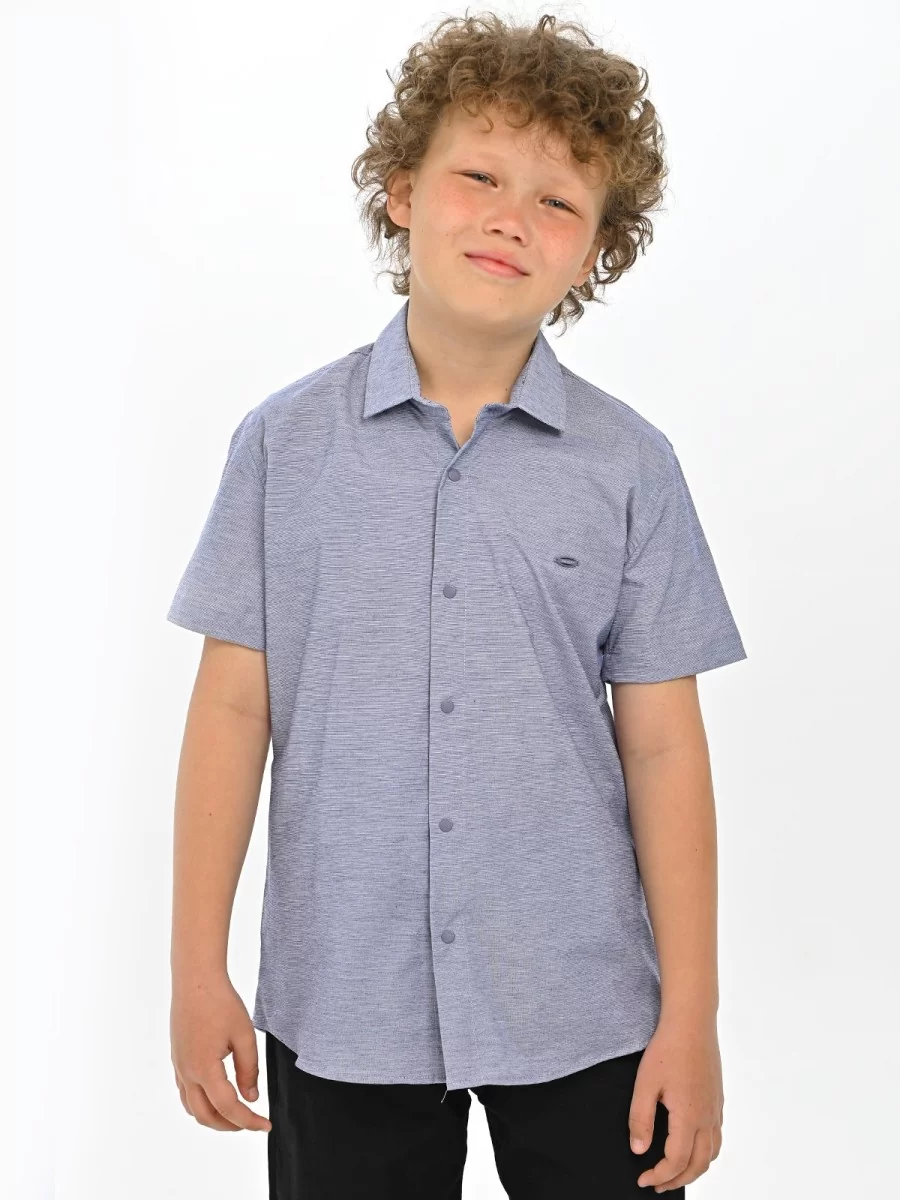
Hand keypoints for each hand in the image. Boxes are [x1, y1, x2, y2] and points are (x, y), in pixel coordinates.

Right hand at [170, 972, 271, 1132]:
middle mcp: (187, 1072)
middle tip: (252, 1123)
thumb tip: (251, 1097)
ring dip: (213, 1117)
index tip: (266, 1125)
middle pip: (205, 1116)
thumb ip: (249, 1069)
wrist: (195, 979)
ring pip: (192, 1107)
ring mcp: (179, 1066)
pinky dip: (201, 1103)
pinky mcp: (177, 1058)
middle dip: (230, 1125)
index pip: (229, 1107)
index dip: (249, 1121)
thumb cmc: (221, 1002)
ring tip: (236, 1113)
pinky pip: (185, 1092)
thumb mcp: (244, 1035)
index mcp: (204, 1069)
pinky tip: (216, 1095)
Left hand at [628, 1013, 722, 1191]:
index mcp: (689, 1117)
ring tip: (675, 1171)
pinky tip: (690, 1143)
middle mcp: (707, 1118)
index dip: (659, 1176)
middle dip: (678, 1180)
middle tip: (657, 1184)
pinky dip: (705, 1150)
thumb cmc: (667, 1049)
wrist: (692, 1022)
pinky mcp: (717, 1098)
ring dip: (695, 1169)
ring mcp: (715, 1108)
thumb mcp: (645, 1083)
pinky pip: (716, 1135)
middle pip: (699, 1165)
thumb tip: (639, 1150)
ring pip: (712, 1152)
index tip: (643, 1179)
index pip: (676, 1161)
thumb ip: (640, 1119)